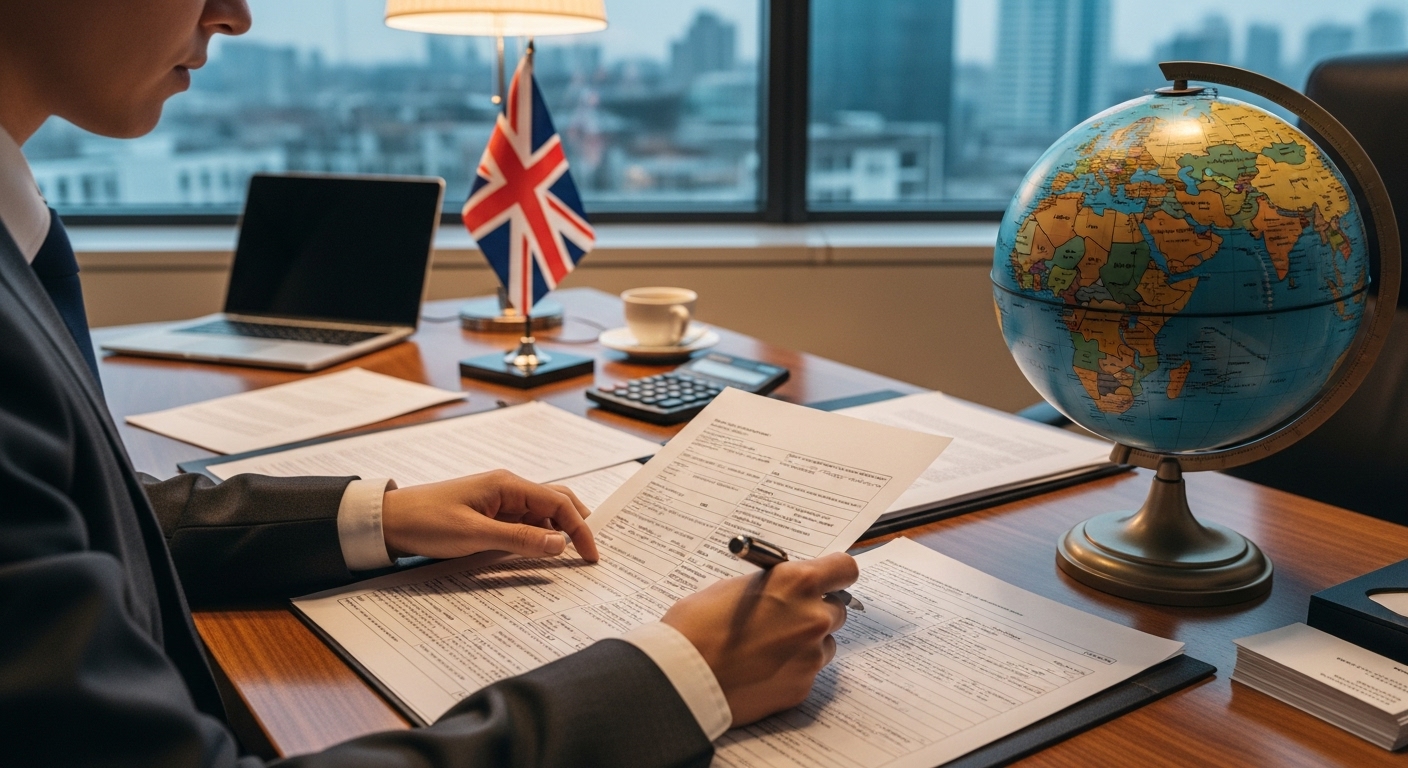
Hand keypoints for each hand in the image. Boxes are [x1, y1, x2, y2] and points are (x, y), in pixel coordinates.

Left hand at [380, 469, 598, 562]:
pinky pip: (524, 523)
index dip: (580, 528)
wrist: (389, 522)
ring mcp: (499, 501)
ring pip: (541, 513)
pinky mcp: (489, 514)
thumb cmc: (427, 522)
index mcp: (508, 484)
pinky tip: (542, 553)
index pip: (559, 502)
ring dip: (559, 532)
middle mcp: (508, 488)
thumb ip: (521, 539)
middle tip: (591, 552)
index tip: (591, 555)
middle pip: (556, 501)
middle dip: (577, 524)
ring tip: (572, 556)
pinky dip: (539, 536)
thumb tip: (561, 544)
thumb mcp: (475, 535)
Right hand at [661, 552, 858, 725]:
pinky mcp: (802, 687)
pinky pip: (808, 671)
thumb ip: (771, 586)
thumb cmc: (696, 625)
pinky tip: (761, 668)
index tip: (828, 579)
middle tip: (786, 618)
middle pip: (837, 609)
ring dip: (806, 643)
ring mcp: (811, 656)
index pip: (844, 569)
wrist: (681, 676)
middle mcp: (812, 618)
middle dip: (816, 611)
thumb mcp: (733, 587)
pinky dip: (791, 669)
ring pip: (825, 644)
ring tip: (767, 647)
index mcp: (797, 583)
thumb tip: (784, 590)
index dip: (835, 574)